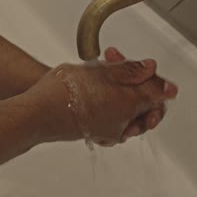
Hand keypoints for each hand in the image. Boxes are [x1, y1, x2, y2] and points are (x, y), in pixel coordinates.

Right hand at [23, 48, 177, 145]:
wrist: (38, 113)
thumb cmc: (64, 92)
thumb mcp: (100, 71)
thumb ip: (129, 70)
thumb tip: (150, 68)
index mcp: (129, 104)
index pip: (157, 93)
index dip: (157, 79)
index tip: (151, 70)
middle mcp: (123, 122)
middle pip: (144, 103)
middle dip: (136, 81)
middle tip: (120, 64)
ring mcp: (109, 131)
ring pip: (128, 110)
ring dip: (122, 90)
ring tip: (104, 71)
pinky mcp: (96, 133)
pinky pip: (113, 118)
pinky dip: (111, 102)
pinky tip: (96, 88)